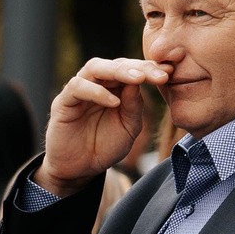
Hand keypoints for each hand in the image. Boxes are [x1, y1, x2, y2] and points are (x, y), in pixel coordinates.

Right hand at [37, 58, 164, 196]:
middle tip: (159, 75)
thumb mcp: (129, 128)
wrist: (80, 169)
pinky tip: (114, 102)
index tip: (170, 72)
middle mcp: (97, 84)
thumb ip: (134, 106)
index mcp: (115, 87)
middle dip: (139, 67)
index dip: (151, 68)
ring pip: (95, 67)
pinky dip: (97, 92)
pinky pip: (78, 86)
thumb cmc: (104, 146)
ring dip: (118, 71)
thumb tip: (140, 81)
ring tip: (138, 79)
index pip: (133, 69)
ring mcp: (79, 90)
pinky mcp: (63, 102)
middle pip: (116, 64)